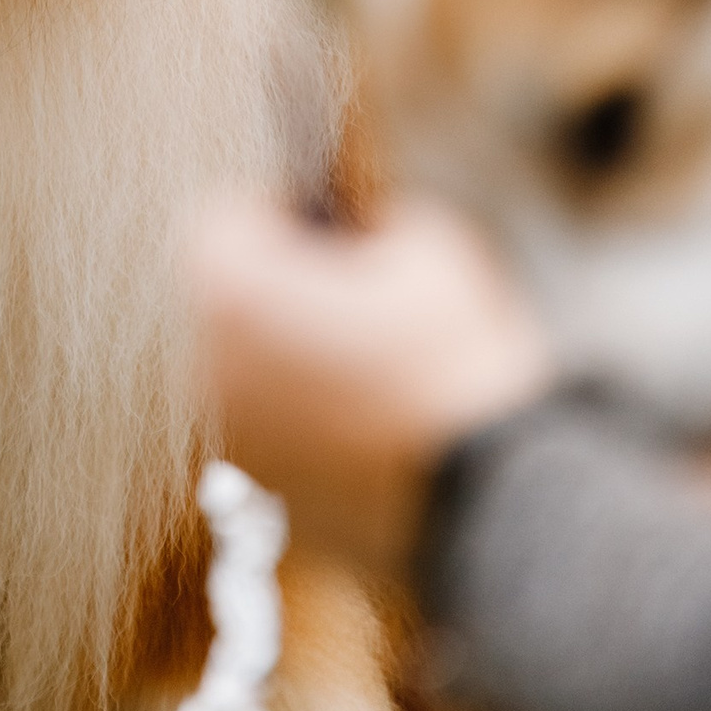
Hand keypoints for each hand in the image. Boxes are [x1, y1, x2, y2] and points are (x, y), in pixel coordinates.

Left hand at [191, 197, 554, 571]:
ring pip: (250, 368)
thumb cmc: (460, 370)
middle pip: (230, 299)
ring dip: (293, 354)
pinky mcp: (266, 493)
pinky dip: (308, 419)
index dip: (277, 209)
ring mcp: (234, 437)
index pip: (220, 220)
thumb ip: (374, 217)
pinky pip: (274, 432)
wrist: (497, 500)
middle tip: (355, 290)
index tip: (321, 219)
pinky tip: (373, 421)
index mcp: (238, 294)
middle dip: (284, 285)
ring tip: (373, 362)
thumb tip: (363, 224)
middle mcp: (213, 366)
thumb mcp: (432, 248)